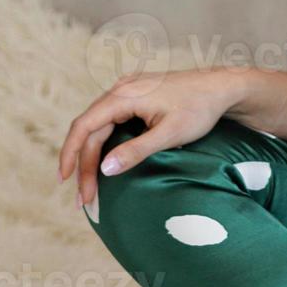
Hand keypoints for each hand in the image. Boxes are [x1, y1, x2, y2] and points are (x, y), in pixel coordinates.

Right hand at [57, 67, 244, 207]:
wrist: (222, 88)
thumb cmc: (200, 109)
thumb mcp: (169, 134)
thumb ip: (136, 151)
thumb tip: (104, 169)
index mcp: (124, 95)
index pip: (84, 125)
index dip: (70, 154)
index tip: (64, 180)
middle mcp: (120, 89)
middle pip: (90, 130)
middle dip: (84, 165)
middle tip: (85, 199)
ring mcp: (127, 91)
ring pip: (99, 127)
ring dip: (92, 156)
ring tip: (89, 187)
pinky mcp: (136, 97)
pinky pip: (110, 122)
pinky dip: (103, 145)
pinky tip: (103, 164)